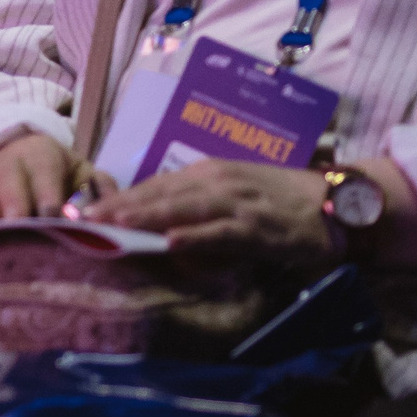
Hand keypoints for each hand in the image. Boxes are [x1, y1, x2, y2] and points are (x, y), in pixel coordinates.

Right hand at [0, 131, 104, 224]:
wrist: (19, 163)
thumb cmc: (56, 178)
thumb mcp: (81, 174)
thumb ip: (101, 189)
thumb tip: (111, 212)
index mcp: (39, 153)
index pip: (43, 167)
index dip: (47, 189)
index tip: (53, 213)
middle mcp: (5, 163)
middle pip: (5, 178)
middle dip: (12, 200)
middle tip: (16, 223)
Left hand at [83, 159, 333, 268]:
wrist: (334, 203)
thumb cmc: (279, 202)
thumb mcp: (231, 197)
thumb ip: (195, 209)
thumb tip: (156, 229)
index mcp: (205, 174)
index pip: (152, 185)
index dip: (118, 198)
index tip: (83, 210)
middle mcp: (215, 182)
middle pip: (158, 194)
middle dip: (118, 207)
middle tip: (81, 220)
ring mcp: (235, 203)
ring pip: (182, 209)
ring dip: (146, 216)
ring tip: (113, 226)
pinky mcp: (256, 226)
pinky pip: (220, 233)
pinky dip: (195, 237)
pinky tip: (170, 243)